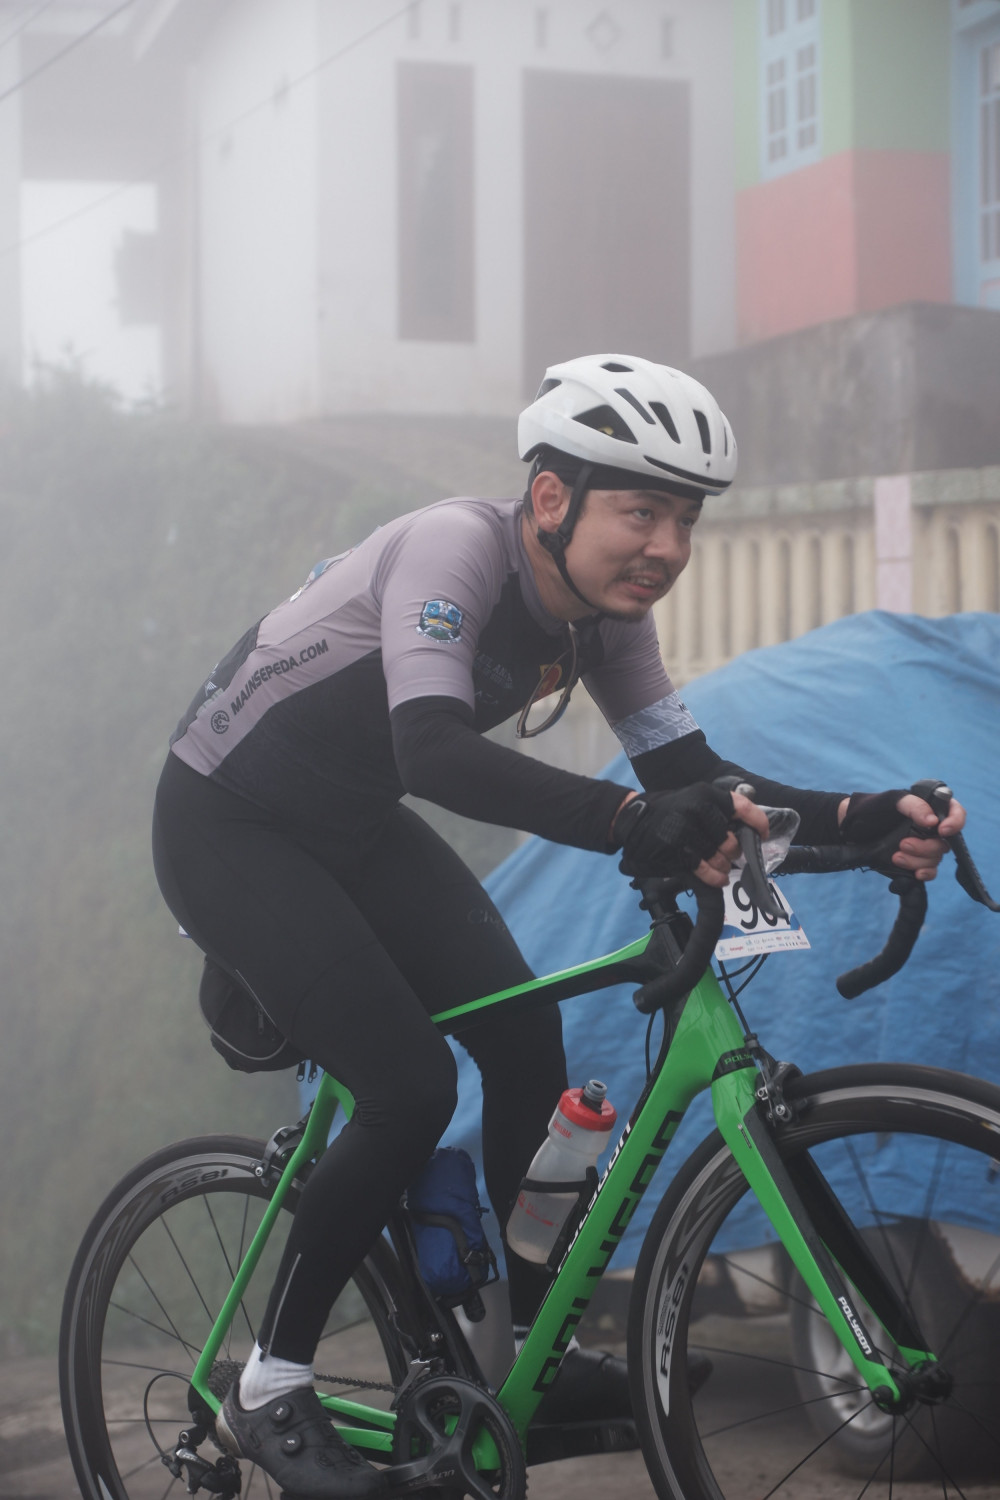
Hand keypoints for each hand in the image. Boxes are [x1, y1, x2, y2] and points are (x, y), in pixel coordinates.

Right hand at [614, 785, 768, 886]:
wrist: (632, 820)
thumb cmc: (667, 811)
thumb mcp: (693, 799)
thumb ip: (718, 811)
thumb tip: (747, 832)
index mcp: (706, 794)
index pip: (742, 808)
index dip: (758, 823)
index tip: (763, 834)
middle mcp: (698, 809)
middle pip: (732, 841)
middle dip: (733, 852)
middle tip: (726, 855)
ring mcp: (686, 830)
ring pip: (721, 858)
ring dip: (723, 867)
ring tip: (717, 866)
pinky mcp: (676, 850)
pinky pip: (705, 869)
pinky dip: (714, 877)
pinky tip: (715, 878)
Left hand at [838, 787, 966, 881]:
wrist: (853, 829)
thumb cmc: (873, 808)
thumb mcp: (892, 800)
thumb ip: (914, 806)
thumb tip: (933, 822)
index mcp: (931, 809)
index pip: (956, 813)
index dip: (955, 823)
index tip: (942, 830)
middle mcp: (931, 829)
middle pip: (944, 843)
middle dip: (925, 847)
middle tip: (903, 844)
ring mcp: (924, 846)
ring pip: (935, 859)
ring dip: (917, 860)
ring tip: (896, 856)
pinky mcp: (915, 862)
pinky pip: (930, 872)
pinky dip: (925, 873)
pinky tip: (915, 873)